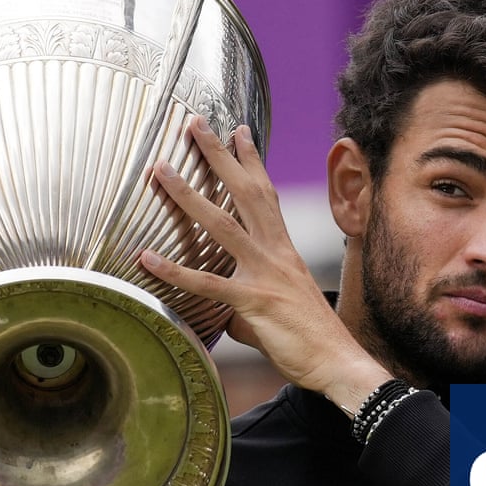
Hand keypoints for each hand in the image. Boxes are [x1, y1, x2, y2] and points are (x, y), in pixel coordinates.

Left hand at [138, 117, 391, 411]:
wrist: (338, 362)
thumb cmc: (309, 338)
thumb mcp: (275, 309)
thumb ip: (244, 303)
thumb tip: (224, 311)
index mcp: (283, 250)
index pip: (266, 194)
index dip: (251, 161)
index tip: (239, 130)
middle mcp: (275, 252)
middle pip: (244, 192)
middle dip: (218, 155)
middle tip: (194, 123)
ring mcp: (264, 274)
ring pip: (221, 224)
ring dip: (188, 194)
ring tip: (160, 169)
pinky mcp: (253, 302)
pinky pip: (206, 284)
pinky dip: (174, 271)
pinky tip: (146, 258)